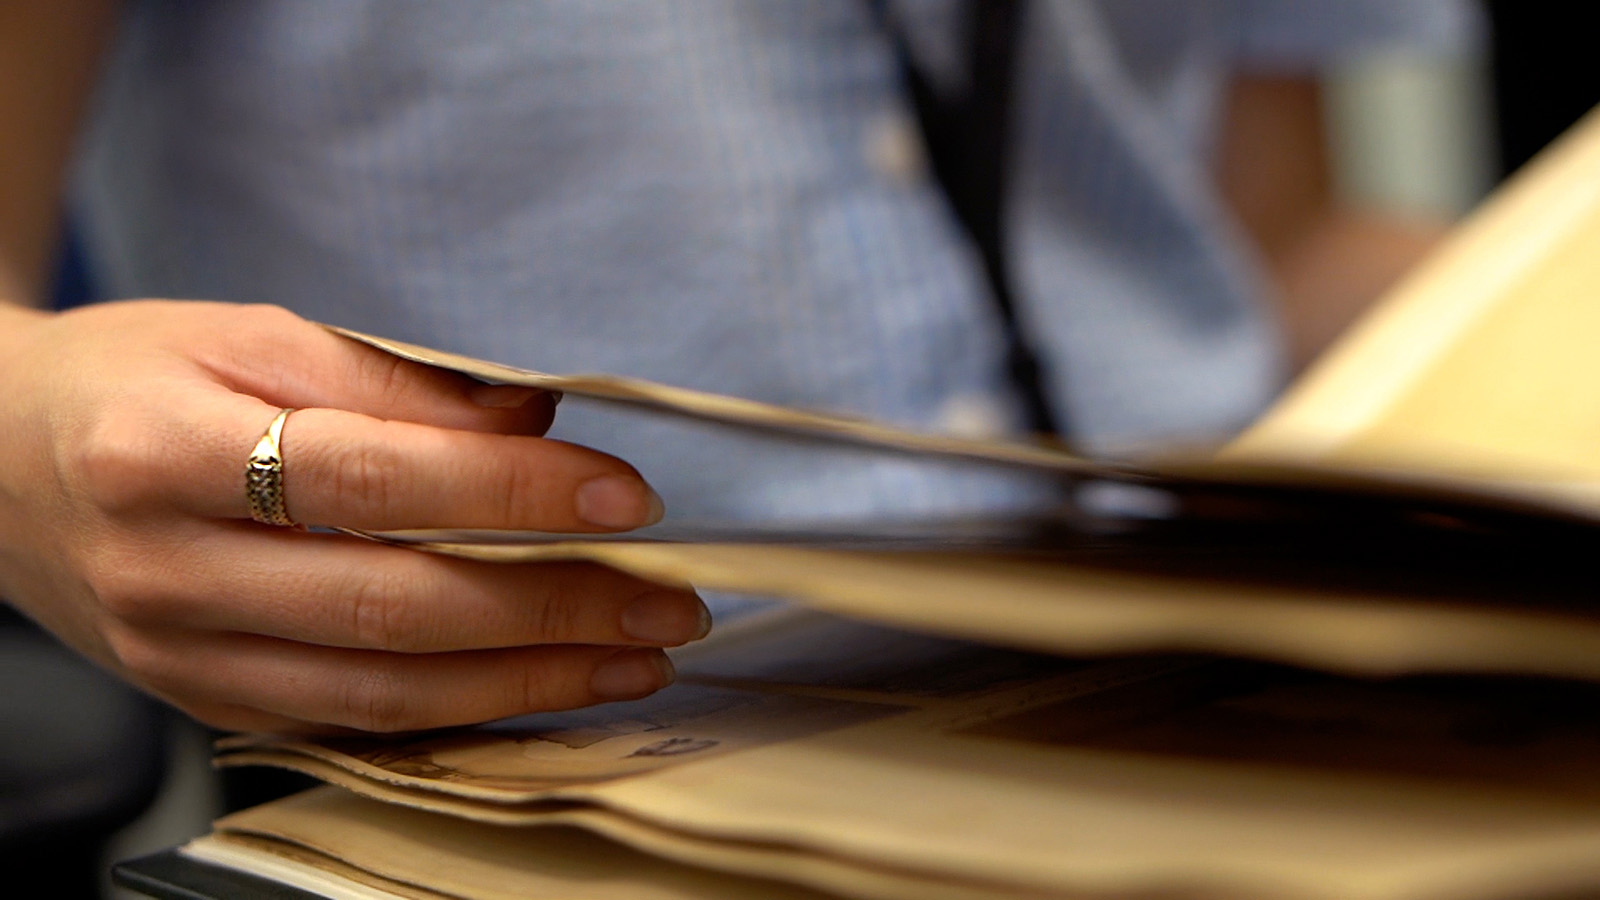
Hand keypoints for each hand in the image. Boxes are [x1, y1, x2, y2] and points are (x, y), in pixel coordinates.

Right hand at [0, 300, 707, 732]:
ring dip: (529, 681)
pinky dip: (463, 716)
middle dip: (551, 608)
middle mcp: (165, 572)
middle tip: (666, 599)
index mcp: (164, 451)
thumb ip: (394, 378)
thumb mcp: (245, 335)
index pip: (372, 478)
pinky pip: (352, 727)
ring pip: (382, 691)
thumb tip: (535, 416)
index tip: (623, 495)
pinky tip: (546, 690)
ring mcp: (180, 657)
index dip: (509, 491)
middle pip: (390, 605)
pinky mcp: (203, 703)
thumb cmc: (132, 380)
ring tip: (635, 656)